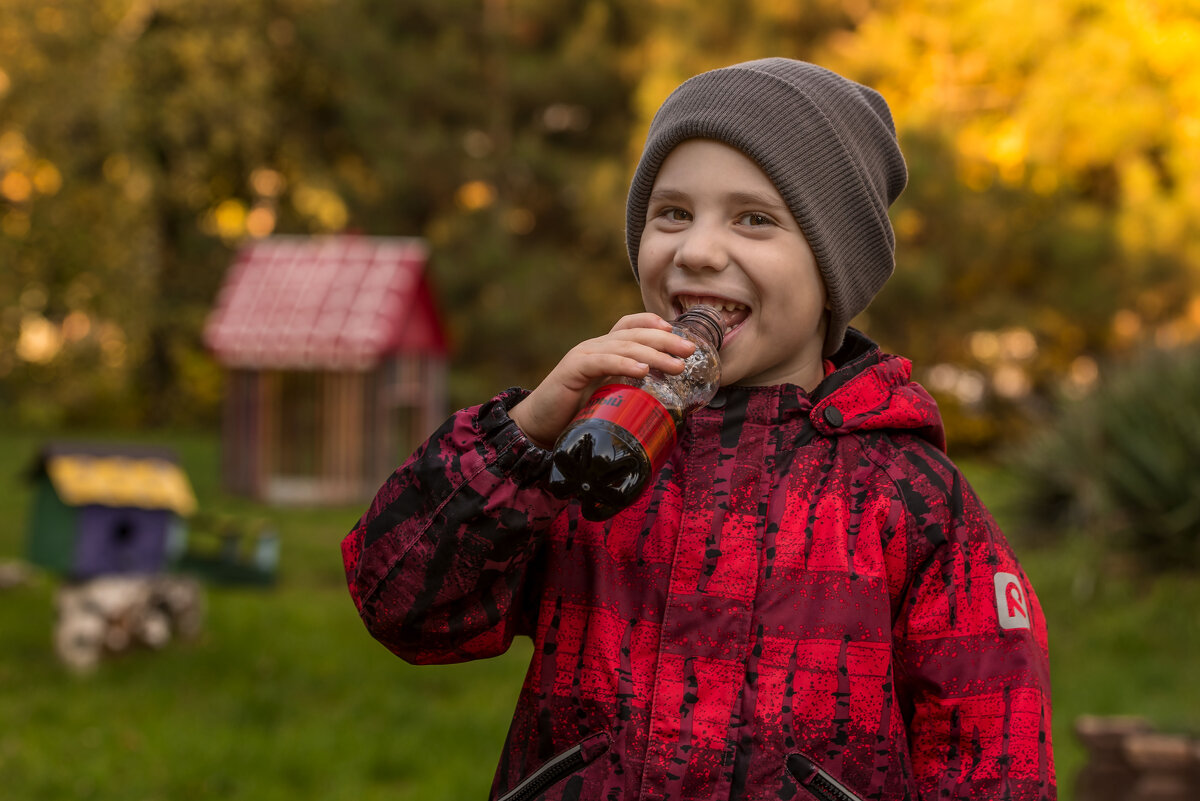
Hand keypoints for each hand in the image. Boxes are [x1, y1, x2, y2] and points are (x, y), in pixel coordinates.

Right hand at [509, 312, 695, 448]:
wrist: (538, 426)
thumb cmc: (574, 415)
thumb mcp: (608, 398)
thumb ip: (628, 391)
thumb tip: (665, 402)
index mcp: (603, 350)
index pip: (628, 325)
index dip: (651, 322)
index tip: (675, 330)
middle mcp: (594, 347)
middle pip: (633, 333)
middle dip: (665, 340)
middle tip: (690, 351)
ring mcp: (583, 355)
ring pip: (623, 346)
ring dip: (653, 354)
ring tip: (676, 365)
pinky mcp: (572, 370)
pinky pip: (602, 361)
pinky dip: (624, 363)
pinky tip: (643, 370)